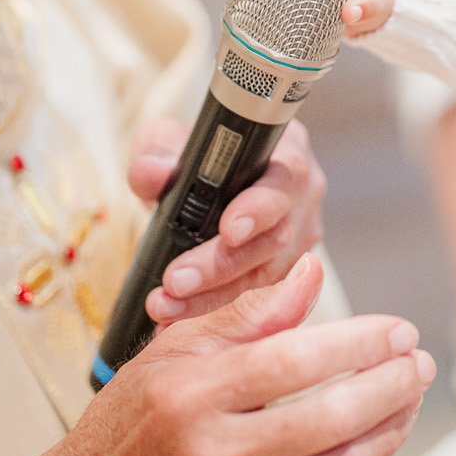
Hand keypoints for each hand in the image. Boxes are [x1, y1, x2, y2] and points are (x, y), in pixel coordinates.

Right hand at [16, 256, 435, 455]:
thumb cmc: (131, 424)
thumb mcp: (172, 353)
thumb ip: (248, 313)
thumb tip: (312, 273)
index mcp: (193, 395)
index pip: (295, 361)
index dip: (359, 343)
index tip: (399, 330)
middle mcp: (214, 454)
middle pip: (331, 419)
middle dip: (391, 387)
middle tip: (419, 364)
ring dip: (391, 432)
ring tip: (408, 401)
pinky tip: (381, 452)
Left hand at [130, 118, 325, 324]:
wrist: (209, 178)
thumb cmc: (197, 154)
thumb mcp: (170, 139)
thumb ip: (157, 154)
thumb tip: (152, 174)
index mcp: (288, 151)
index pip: (283, 181)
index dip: (258, 209)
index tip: (228, 231)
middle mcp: (304, 196)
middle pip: (274, 237)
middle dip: (221, 265)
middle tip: (175, 281)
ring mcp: (301, 236)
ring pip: (265, 273)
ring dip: (212, 295)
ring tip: (164, 305)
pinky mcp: (287, 268)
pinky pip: (256, 294)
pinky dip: (213, 306)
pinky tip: (175, 316)